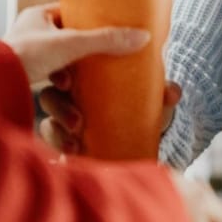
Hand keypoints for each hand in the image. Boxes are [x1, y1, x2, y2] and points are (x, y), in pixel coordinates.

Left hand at [2, 4, 148, 90]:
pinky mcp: (23, 76)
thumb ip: (105, 41)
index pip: (68, 11)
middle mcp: (28, 33)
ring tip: (75, 81)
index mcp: (36, 15)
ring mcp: (24, 55)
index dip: (88, 19)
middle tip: (95, 58)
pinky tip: (66, 91)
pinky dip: (59, 83)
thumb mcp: (71, 44)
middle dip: (81, 51)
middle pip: (65, 37)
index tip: (106, 26)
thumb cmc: (24, 56)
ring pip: (57, 59)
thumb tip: (141, 37)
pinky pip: (48, 77)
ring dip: (69, 71)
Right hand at [37, 81, 180, 156]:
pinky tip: (72, 154)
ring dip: (59, 131)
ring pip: (48, 121)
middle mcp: (69, 97)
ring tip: (74, 144)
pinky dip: (60, 147)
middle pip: (51, 95)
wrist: (142, 141)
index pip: (66, 68)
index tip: (67, 82)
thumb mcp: (153, 100)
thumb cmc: (141, 110)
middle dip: (58, 106)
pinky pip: (52, 143)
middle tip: (76, 120)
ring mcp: (64, 121)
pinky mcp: (64, 143)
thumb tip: (172, 93)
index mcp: (86, 77)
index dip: (60, 72)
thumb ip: (163, 93)